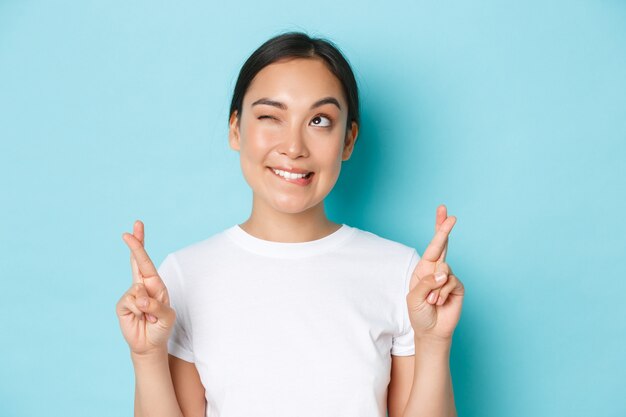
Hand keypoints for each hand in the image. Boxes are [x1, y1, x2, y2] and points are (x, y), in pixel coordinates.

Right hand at [115, 220, 175, 355]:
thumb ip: (156, 306)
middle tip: (127, 232)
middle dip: (135, 245)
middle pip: (136, 262)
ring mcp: (131, 295)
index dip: (140, 245)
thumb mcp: (166, 316)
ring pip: (138, 291)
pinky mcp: (122, 305)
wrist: (150, 344)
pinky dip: (139, 312)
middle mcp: (143, 286)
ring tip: (149, 317)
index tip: (135, 228)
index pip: (146, 261)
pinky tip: (141, 319)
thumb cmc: (161, 327)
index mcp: (155, 284)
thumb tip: (140, 297)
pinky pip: (131, 302)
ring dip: (147, 306)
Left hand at [406, 205, 464, 341]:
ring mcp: (448, 277)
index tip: (444, 211)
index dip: (439, 229)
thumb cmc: (419, 313)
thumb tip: (444, 273)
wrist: (431, 331)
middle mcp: (436, 270)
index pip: (433, 245)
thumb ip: (427, 282)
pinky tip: (439, 302)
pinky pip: (450, 283)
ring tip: (432, 300)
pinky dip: (442, 294)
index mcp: (424, 268)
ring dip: (435, 288)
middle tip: (451, 216)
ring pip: (444, 270)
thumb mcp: (415, 297)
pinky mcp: (457, 287)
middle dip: (445, 230)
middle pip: (443, 245)